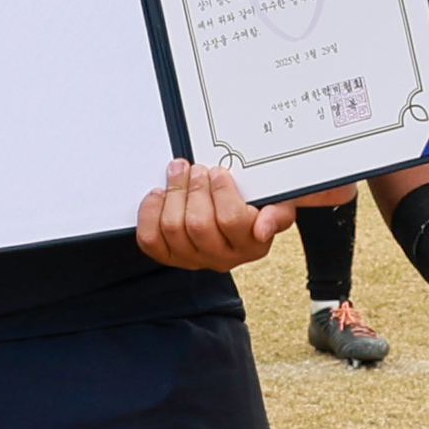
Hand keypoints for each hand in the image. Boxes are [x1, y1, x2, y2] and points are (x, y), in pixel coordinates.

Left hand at [134, 157, 291, 271]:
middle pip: (198, 225)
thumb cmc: (258, 206)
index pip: (231, 220)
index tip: (218, 172)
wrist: (240, 217)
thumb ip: (277, 214)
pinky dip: (150, 213)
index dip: (221, 191)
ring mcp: (195, 259)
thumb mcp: (279, 205)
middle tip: (195, 169)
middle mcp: (223, 259)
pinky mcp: (170, 256)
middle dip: (193, 188)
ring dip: (172, 194)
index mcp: (252, 246)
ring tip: (178, 173)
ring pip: (173, 229)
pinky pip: (151, 240)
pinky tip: (159, 195)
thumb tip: (263, 228)